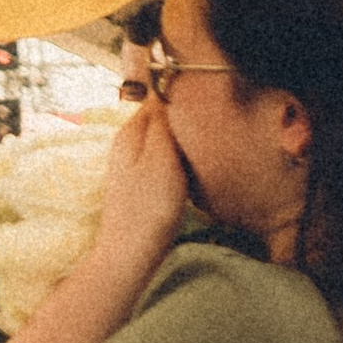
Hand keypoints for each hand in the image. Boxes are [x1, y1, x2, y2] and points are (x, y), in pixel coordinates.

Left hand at [91, 96, 192, 282]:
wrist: (131, 254)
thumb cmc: (149, 207)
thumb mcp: (161, 157)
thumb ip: (162, 122)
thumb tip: (166, 88)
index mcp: (131, 131)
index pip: (160, 94)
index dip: (183, 92)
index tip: (208, 97)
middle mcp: (128, 142)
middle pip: (162, 115)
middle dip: (185, 115)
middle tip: (214, 120)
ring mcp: (134, 162)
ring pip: (166, 137)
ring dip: (185, 137)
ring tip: (207, 140)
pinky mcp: (143, 181)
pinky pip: (166, 156)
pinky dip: (180, 156)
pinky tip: (193, 165)